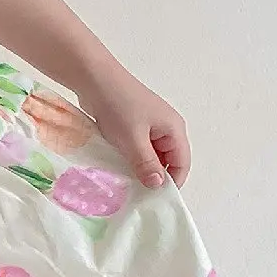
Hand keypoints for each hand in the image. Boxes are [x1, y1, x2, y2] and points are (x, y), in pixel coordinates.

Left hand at [73, 64, 189, 188]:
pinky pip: (137, 146)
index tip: (156, 199)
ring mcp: (149, 124)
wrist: (94, 78)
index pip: (182, 163)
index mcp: (174, 129)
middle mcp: (166, 127)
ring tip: (127, 183)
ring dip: (141, 166)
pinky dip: (130, 156)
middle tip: (138, 194)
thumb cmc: (118, 106)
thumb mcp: (133, 139)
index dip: (173, 182)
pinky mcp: (133, 123)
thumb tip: (158, 185)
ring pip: (151, 153)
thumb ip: (146, 163)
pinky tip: (118, 167)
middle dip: (155, 175)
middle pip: (167, 159)